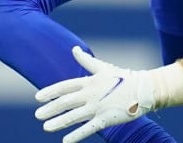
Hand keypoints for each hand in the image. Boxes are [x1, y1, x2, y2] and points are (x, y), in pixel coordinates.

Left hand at [35, 47, 157, 142]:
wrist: (145, 89)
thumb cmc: (124, 77)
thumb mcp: (103, 67)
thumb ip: (86, 60)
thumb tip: (74, 49)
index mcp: (90, 81)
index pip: (65, 87)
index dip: (51, 92)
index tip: (38, 97)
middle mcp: (91, 94)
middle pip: (66, 102)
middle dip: (51, 109)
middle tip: (37, 115)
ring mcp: (98, 107)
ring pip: (74, 116)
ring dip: (59, 122)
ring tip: (46, 128)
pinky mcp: (106, 118)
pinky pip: (88, 129)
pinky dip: (76, 135)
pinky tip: (65, 141)